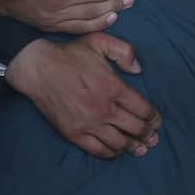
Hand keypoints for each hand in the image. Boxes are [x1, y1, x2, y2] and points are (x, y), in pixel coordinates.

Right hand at [5, 32, 159, 158]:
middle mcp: (104, 109)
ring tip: (140, 148)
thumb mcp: (101, 41)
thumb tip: (138, 70)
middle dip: (148, 134)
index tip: (156, 121)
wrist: (38, 69)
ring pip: (119, 143)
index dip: (154, 117)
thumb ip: (125, 52)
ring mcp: (89, 124)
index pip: (144, 109)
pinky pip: (99, 150)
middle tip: (153, 138)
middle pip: (135, 128)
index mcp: (114, 88)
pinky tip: (117, 151)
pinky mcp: (74, 134)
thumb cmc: (70, 55)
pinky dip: (111, 153)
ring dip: (133, 147)